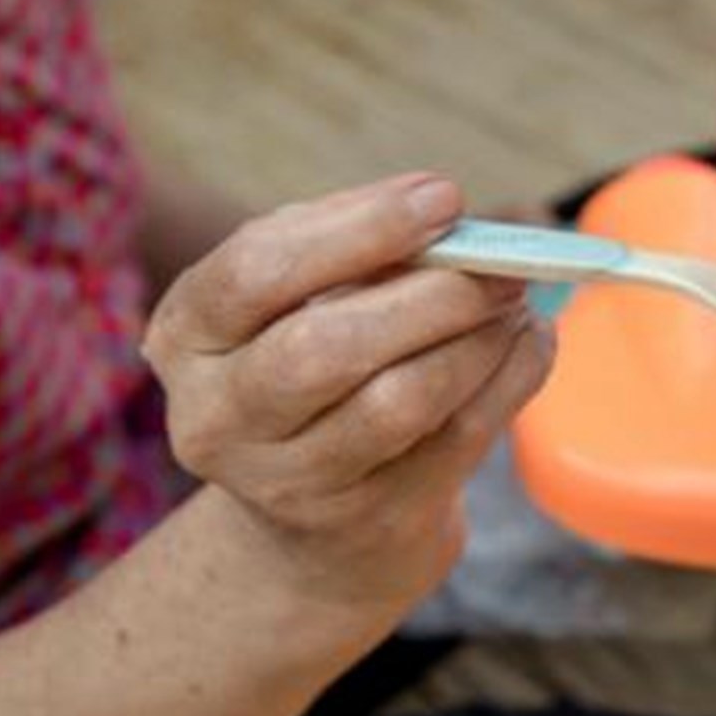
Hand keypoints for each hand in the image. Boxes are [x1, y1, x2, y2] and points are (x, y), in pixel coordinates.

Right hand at [144, 173, 553, 611]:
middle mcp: (217, 418)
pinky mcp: (370, 517)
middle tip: (501, 261)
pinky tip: (528, 340)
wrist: (319, 508)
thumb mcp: (306, 291)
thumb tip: (441, 209)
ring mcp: (290, 481)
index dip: (359, 229)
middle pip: (325, 348)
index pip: (256, 272)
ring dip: (478, 339)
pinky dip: (511, 376)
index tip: (445, 197)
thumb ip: (356, 240)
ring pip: (399, 401)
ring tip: (514, 299)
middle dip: (432, 294)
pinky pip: (459, 438)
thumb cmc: (316, 355)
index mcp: (187, 336)